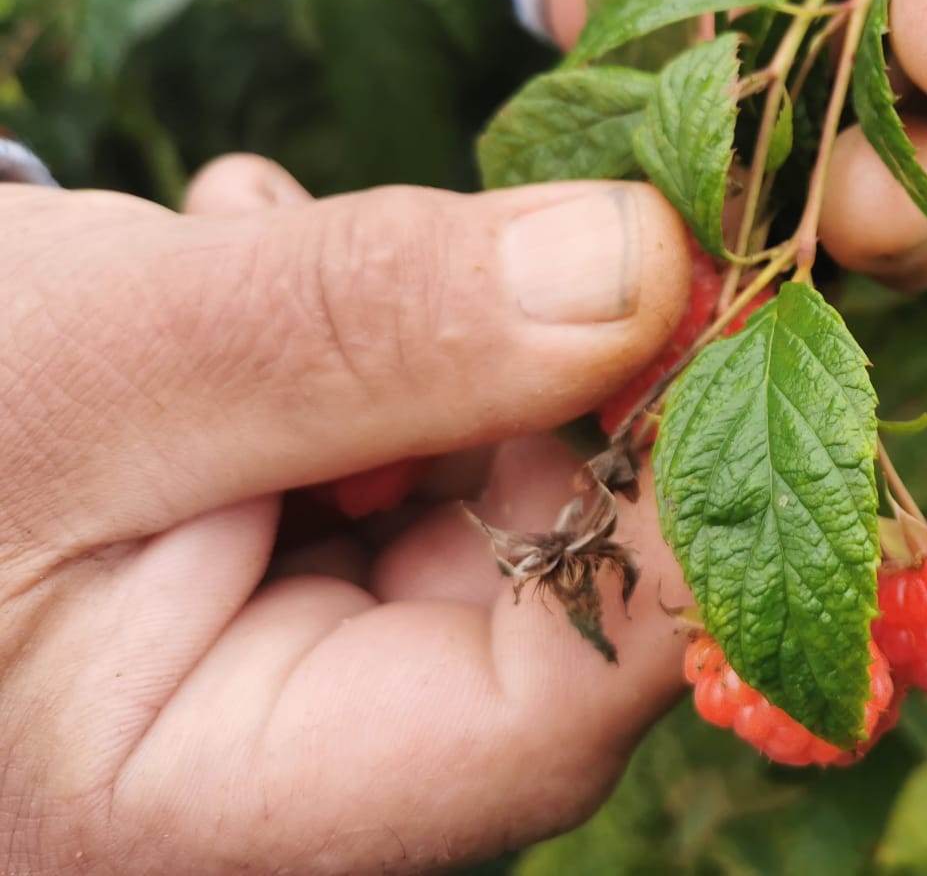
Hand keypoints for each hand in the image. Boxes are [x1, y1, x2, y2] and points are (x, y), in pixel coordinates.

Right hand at [1, 160, 697, 871]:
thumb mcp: (102, 363)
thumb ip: (369, 325)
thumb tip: (639, 266)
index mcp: (221, 813)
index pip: (547, 710)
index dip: (677, 515)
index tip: (715, 308)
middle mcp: (292, 774)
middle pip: (545, 588)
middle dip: (541, 388)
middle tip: (505, 221)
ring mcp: (296, 672)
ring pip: (487, 498)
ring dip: (436, 346)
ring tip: (260, 250)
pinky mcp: (289, 574)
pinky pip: (409, 461)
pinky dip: (371, 352)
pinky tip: (240, 270)